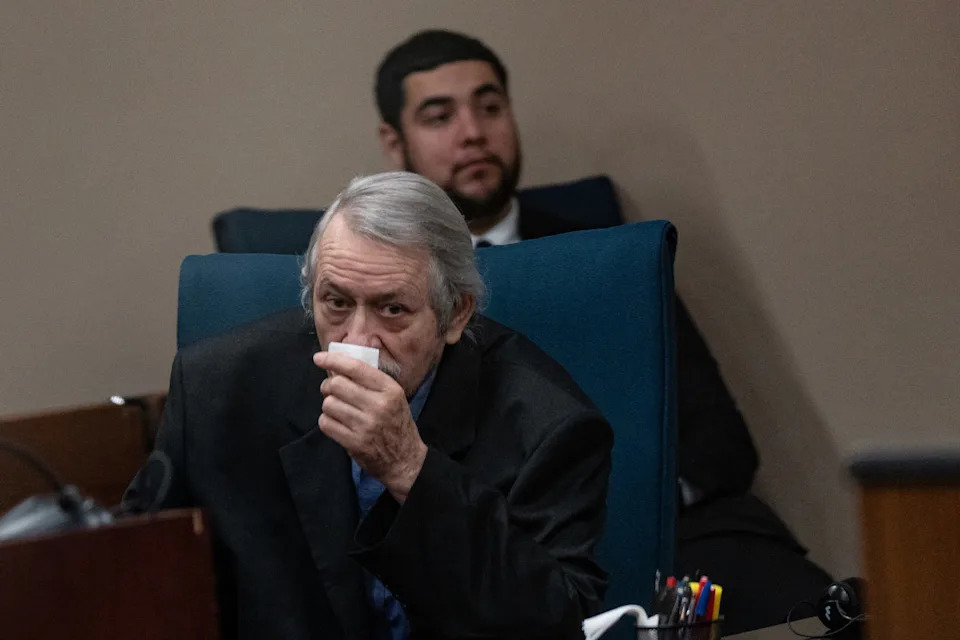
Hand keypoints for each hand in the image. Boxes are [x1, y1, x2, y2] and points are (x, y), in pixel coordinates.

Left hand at [312, 351, 426, 502]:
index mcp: (390, 390)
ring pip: (329, 404)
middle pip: (337, 384)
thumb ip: (371, 381)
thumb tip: (338, 366)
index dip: (333, 360)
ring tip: (338, 409)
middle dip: (328, 385)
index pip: (356, 368)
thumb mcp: (394, 397)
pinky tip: (337, 423)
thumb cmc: (396, 423)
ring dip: (328, 405)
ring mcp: (366, 425)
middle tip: (330, 390)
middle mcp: (379, 405)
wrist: (405, 459)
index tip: (319, 358)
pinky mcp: (355, 442)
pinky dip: (327, 421)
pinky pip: (326, 424)